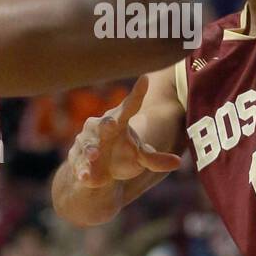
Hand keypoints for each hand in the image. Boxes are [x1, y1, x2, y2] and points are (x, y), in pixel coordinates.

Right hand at [67, 76, 181, 186]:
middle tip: (111, 123)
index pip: (130, 106)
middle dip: (106, 124)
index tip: (145, 79)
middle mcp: (101, 127)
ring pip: (88, 145)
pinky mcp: (76, 158)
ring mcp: (86, 142)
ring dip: (91, 149)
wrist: (97, 172)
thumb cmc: (122, 156)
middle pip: (104, 124)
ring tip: (95, 155)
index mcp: (119, 121)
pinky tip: (86, 176)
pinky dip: (82, 169)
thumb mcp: (140, 158)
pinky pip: (79, 163)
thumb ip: (156, 160)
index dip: (138, 93)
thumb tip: (178, 162)